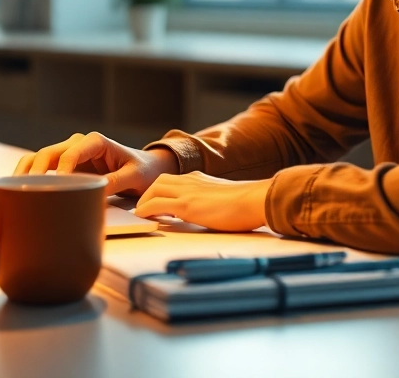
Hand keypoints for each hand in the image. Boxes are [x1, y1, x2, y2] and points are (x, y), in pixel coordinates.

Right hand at [12, 132, 178, 195]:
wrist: (145, 168)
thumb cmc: (142, 170)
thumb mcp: (135, 176)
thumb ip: (116, 181)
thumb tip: (94, 191)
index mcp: (95, 141)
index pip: (71, 153)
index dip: (61, 169)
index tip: (57, 187)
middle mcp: (78, 144)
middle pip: (48, 153)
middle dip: (36, 171)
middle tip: (29, 193)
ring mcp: (68, 154)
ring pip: (39, 158)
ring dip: (25, 172)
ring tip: (15, 190)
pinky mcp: (64, 166)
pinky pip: (41, 168)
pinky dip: (28, 176)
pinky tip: (19, 190)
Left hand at [135, 172, 270, 232]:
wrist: (256, 200)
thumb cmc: (248, 203)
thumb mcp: (226, 197)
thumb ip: (214, 200)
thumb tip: (212, 211)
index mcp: (201, 179)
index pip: (174, 180)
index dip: (162, 189)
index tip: (156, 201)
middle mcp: (192, 181)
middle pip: (160, 181)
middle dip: (148, 193)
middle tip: (144, 208)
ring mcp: (188, 192)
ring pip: (154, 189)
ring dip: (144, 201)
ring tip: (142, 214)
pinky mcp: (187, 205)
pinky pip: (157, 205)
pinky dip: (146, 210)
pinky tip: (142, 218)